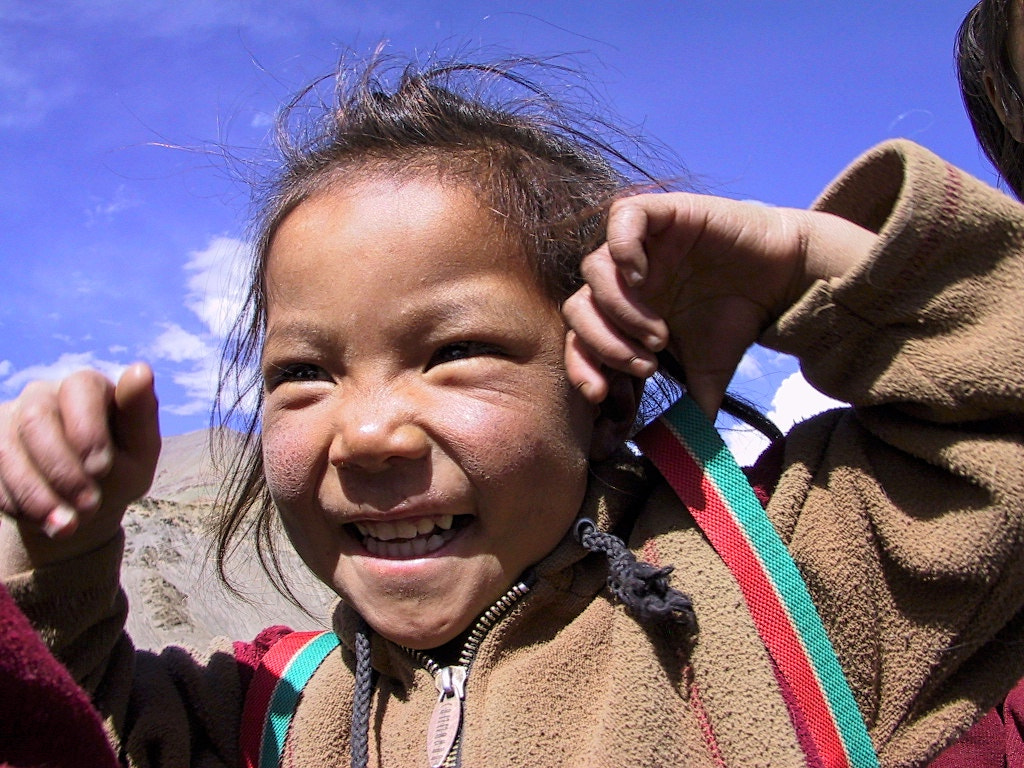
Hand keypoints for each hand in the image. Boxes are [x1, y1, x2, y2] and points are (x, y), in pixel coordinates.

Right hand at [0, 363, 159, 568]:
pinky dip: (18, 503)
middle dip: (62, 469)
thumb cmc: (119, 468)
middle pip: (37, 418)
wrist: (82, 505)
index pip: (80, 387)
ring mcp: (11, 420)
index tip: (101, 468)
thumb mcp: (140, 451)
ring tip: (67, 526)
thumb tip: (140, 370)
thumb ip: (140, 415)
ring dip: (37, 494)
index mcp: (87, 386)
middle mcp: (44, 395)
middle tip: (88, 505)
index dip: (87, 429)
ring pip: (7, 450)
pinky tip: (45, 521)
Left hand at [562, 192, 875, 416]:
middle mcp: (622, 283)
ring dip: (619, 311)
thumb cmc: (736, 321)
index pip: (578, 342)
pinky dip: (621, 248)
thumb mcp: (706, 376)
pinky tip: (643, 278)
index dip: (584, 370)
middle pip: (576, 309)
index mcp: (620, 317)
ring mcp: (637, 248)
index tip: (604, 397)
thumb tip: (683, 464)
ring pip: (592, 271)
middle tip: (645, 364)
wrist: (781, 275)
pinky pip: (622, 219)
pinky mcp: (660, 214)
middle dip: (605, 345)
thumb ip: (688, 412)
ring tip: (658, 334)